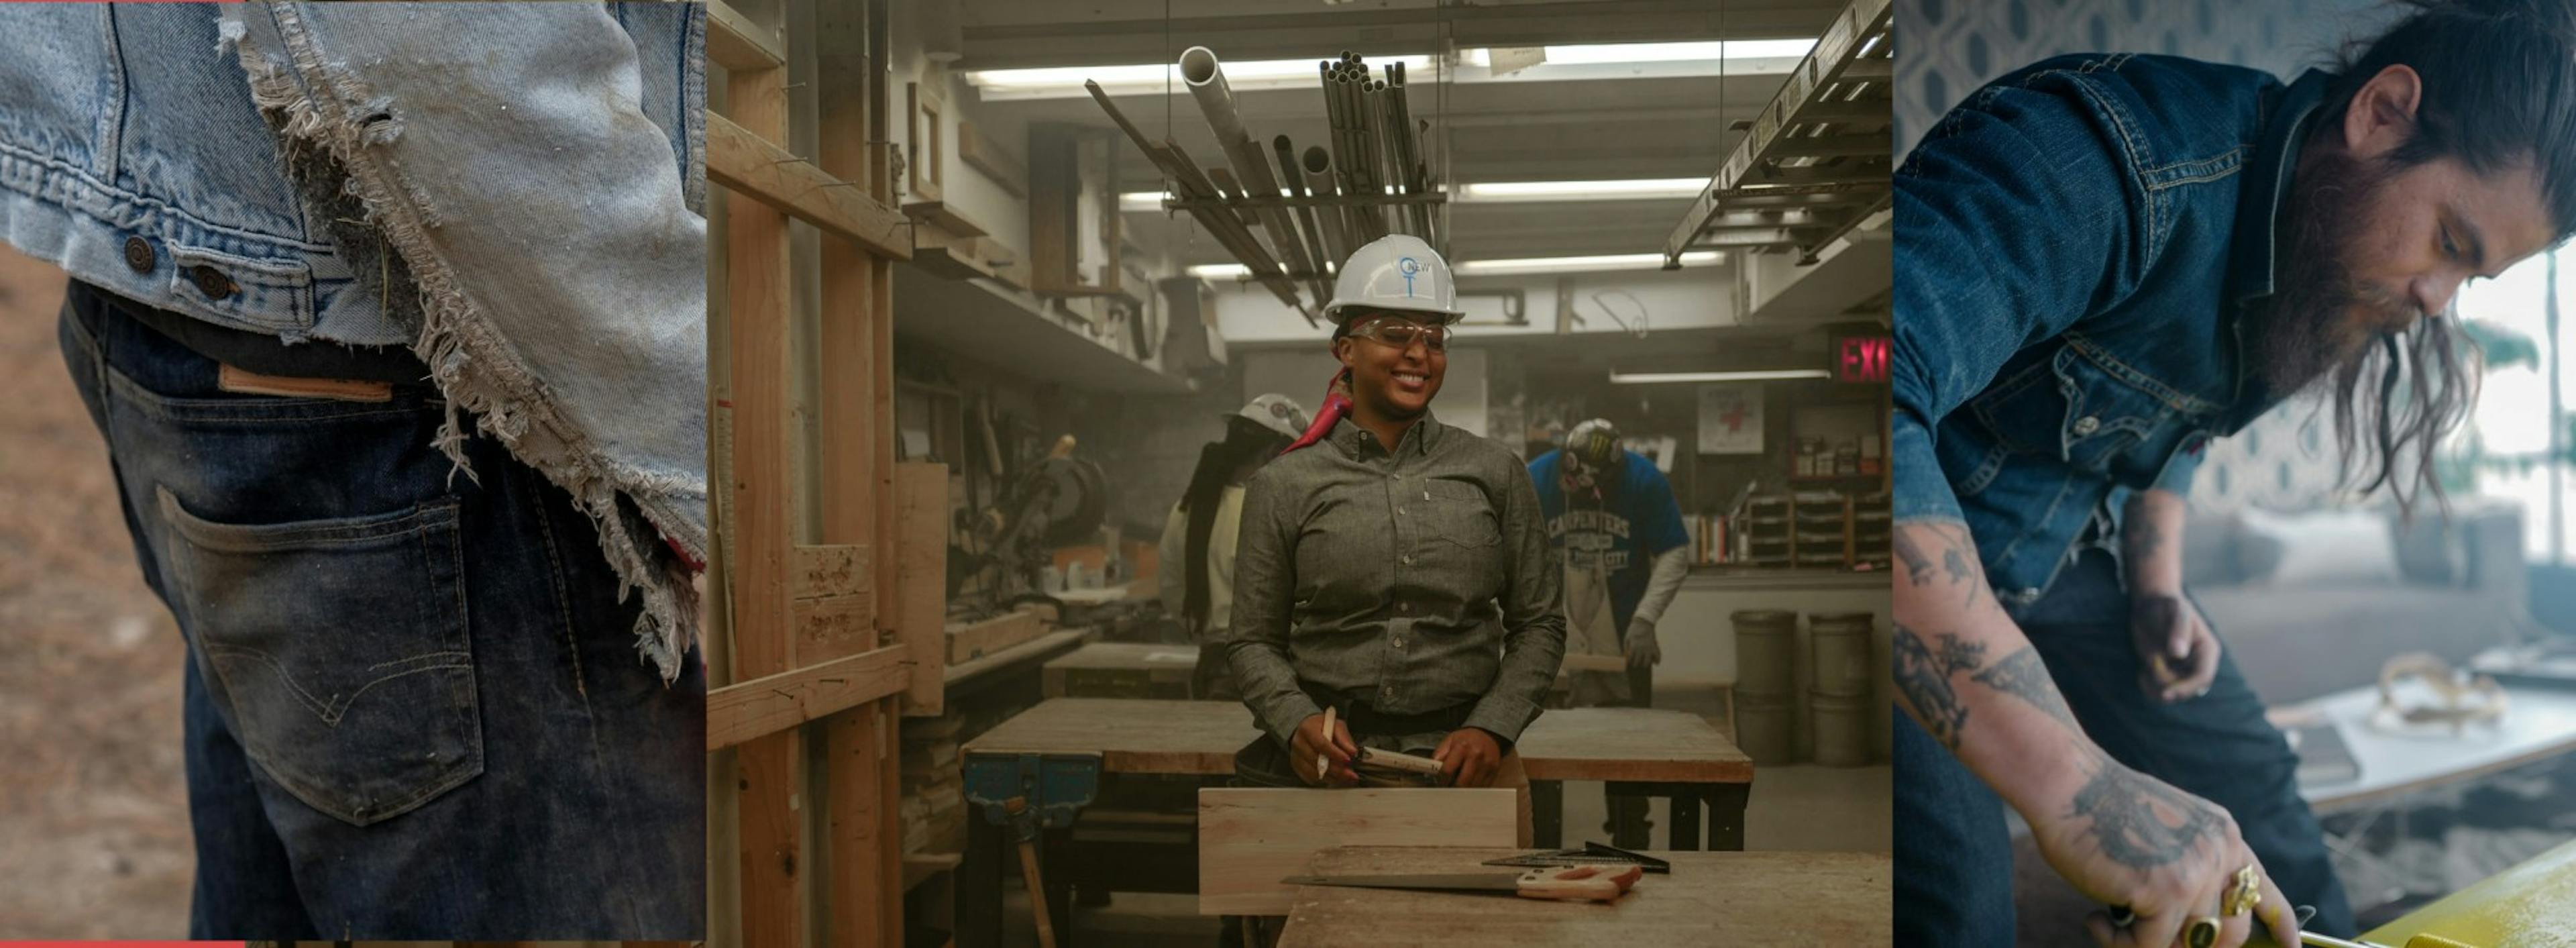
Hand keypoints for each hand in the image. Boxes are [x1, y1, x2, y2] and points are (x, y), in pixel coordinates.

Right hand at [1291, 711, 1357, 785]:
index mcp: (1307, 729)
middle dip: (1336, 770)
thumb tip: (1352, 752)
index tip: (1348, 759)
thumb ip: (1344, 738)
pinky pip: (1311, 779)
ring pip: (1314, 773)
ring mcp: (1296, 757)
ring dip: (1332, 777)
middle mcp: (1298, 744)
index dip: (1335, 754)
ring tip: (1347, 777)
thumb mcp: (1336, 725)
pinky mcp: (1297, 768)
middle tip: (1351, 774)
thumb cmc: (1322, 727)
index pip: (1321, 744)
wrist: (1306, 730)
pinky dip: (1325, 780)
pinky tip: (1336, 778)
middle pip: (1317, 761)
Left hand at [1433, 727, 1504, 787]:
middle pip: (1461, 782)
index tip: (1440, 782)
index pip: (1448, 770)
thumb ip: (1439, 754)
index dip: (1441, 779)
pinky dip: (1474, 789)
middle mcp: (1476, 755)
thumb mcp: (1450, 740)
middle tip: (1448, 789)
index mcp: (1462, 747)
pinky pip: (1482, 787)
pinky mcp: (1494, 771)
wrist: (1488, 734)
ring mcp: (1486, 764)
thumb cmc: (1466, 739)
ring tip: (1457, 788)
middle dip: (1452, 789)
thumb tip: (1431, 769)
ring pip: (1472, 787)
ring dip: (1463, 791)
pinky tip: (1469, 785)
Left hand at [1625, 616, 1661, 669]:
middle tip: (1635, 665)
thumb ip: (1626, 648)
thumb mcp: (1627, 638)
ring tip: (1644, 664)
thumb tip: (1626, 657)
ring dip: (1645, 664)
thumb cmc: (1633, 630)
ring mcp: (1649, 648)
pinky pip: (1658, 655)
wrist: (1644, 622)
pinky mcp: (1655, 646)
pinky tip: (1655, 663)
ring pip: (1648, 661)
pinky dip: (1657, 660)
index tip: (1629, 663)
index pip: (1631, 659)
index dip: (1629, 662)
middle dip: (1636, 664)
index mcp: (1633, 646)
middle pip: (1638, 662)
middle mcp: (1641, 648)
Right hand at [2025, 756, 2297, 947]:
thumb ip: (2189, 865)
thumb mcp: (2165, 832)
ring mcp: (2195, 873)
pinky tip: (2095, 917)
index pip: (2263, 890)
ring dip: (2145, 941)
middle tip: (2145, 932)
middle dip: (2192, 945)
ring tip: (2107, 918)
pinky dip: (2116, 940)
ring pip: (2189, 943)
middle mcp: (2219, 853)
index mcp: (2223, 835)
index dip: (2282, 926)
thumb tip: (2192, 927)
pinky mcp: (2164, 893)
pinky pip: (2149, 946)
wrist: (2067, 783)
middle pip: (2230, 933)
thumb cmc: (2098, 808)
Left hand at [2131, 593, 2218, 702]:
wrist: (2150, 605)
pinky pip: (2160, 692)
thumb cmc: (2166, 605)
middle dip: (2167, 685)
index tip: (2166, 693)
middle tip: (2151, 663)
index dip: (2186, 688)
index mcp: (2207, 650)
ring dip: (2156, 686)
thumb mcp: (2175, 611)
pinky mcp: (2167, 674)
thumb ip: (2178, 631)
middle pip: (2188, 690)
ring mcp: (2183, 671)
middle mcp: (2198, 664)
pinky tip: (2141, 674)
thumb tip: (2178, 654)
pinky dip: (2149, 689)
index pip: (2203, 677)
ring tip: (2147, 664)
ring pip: (2173, 693)